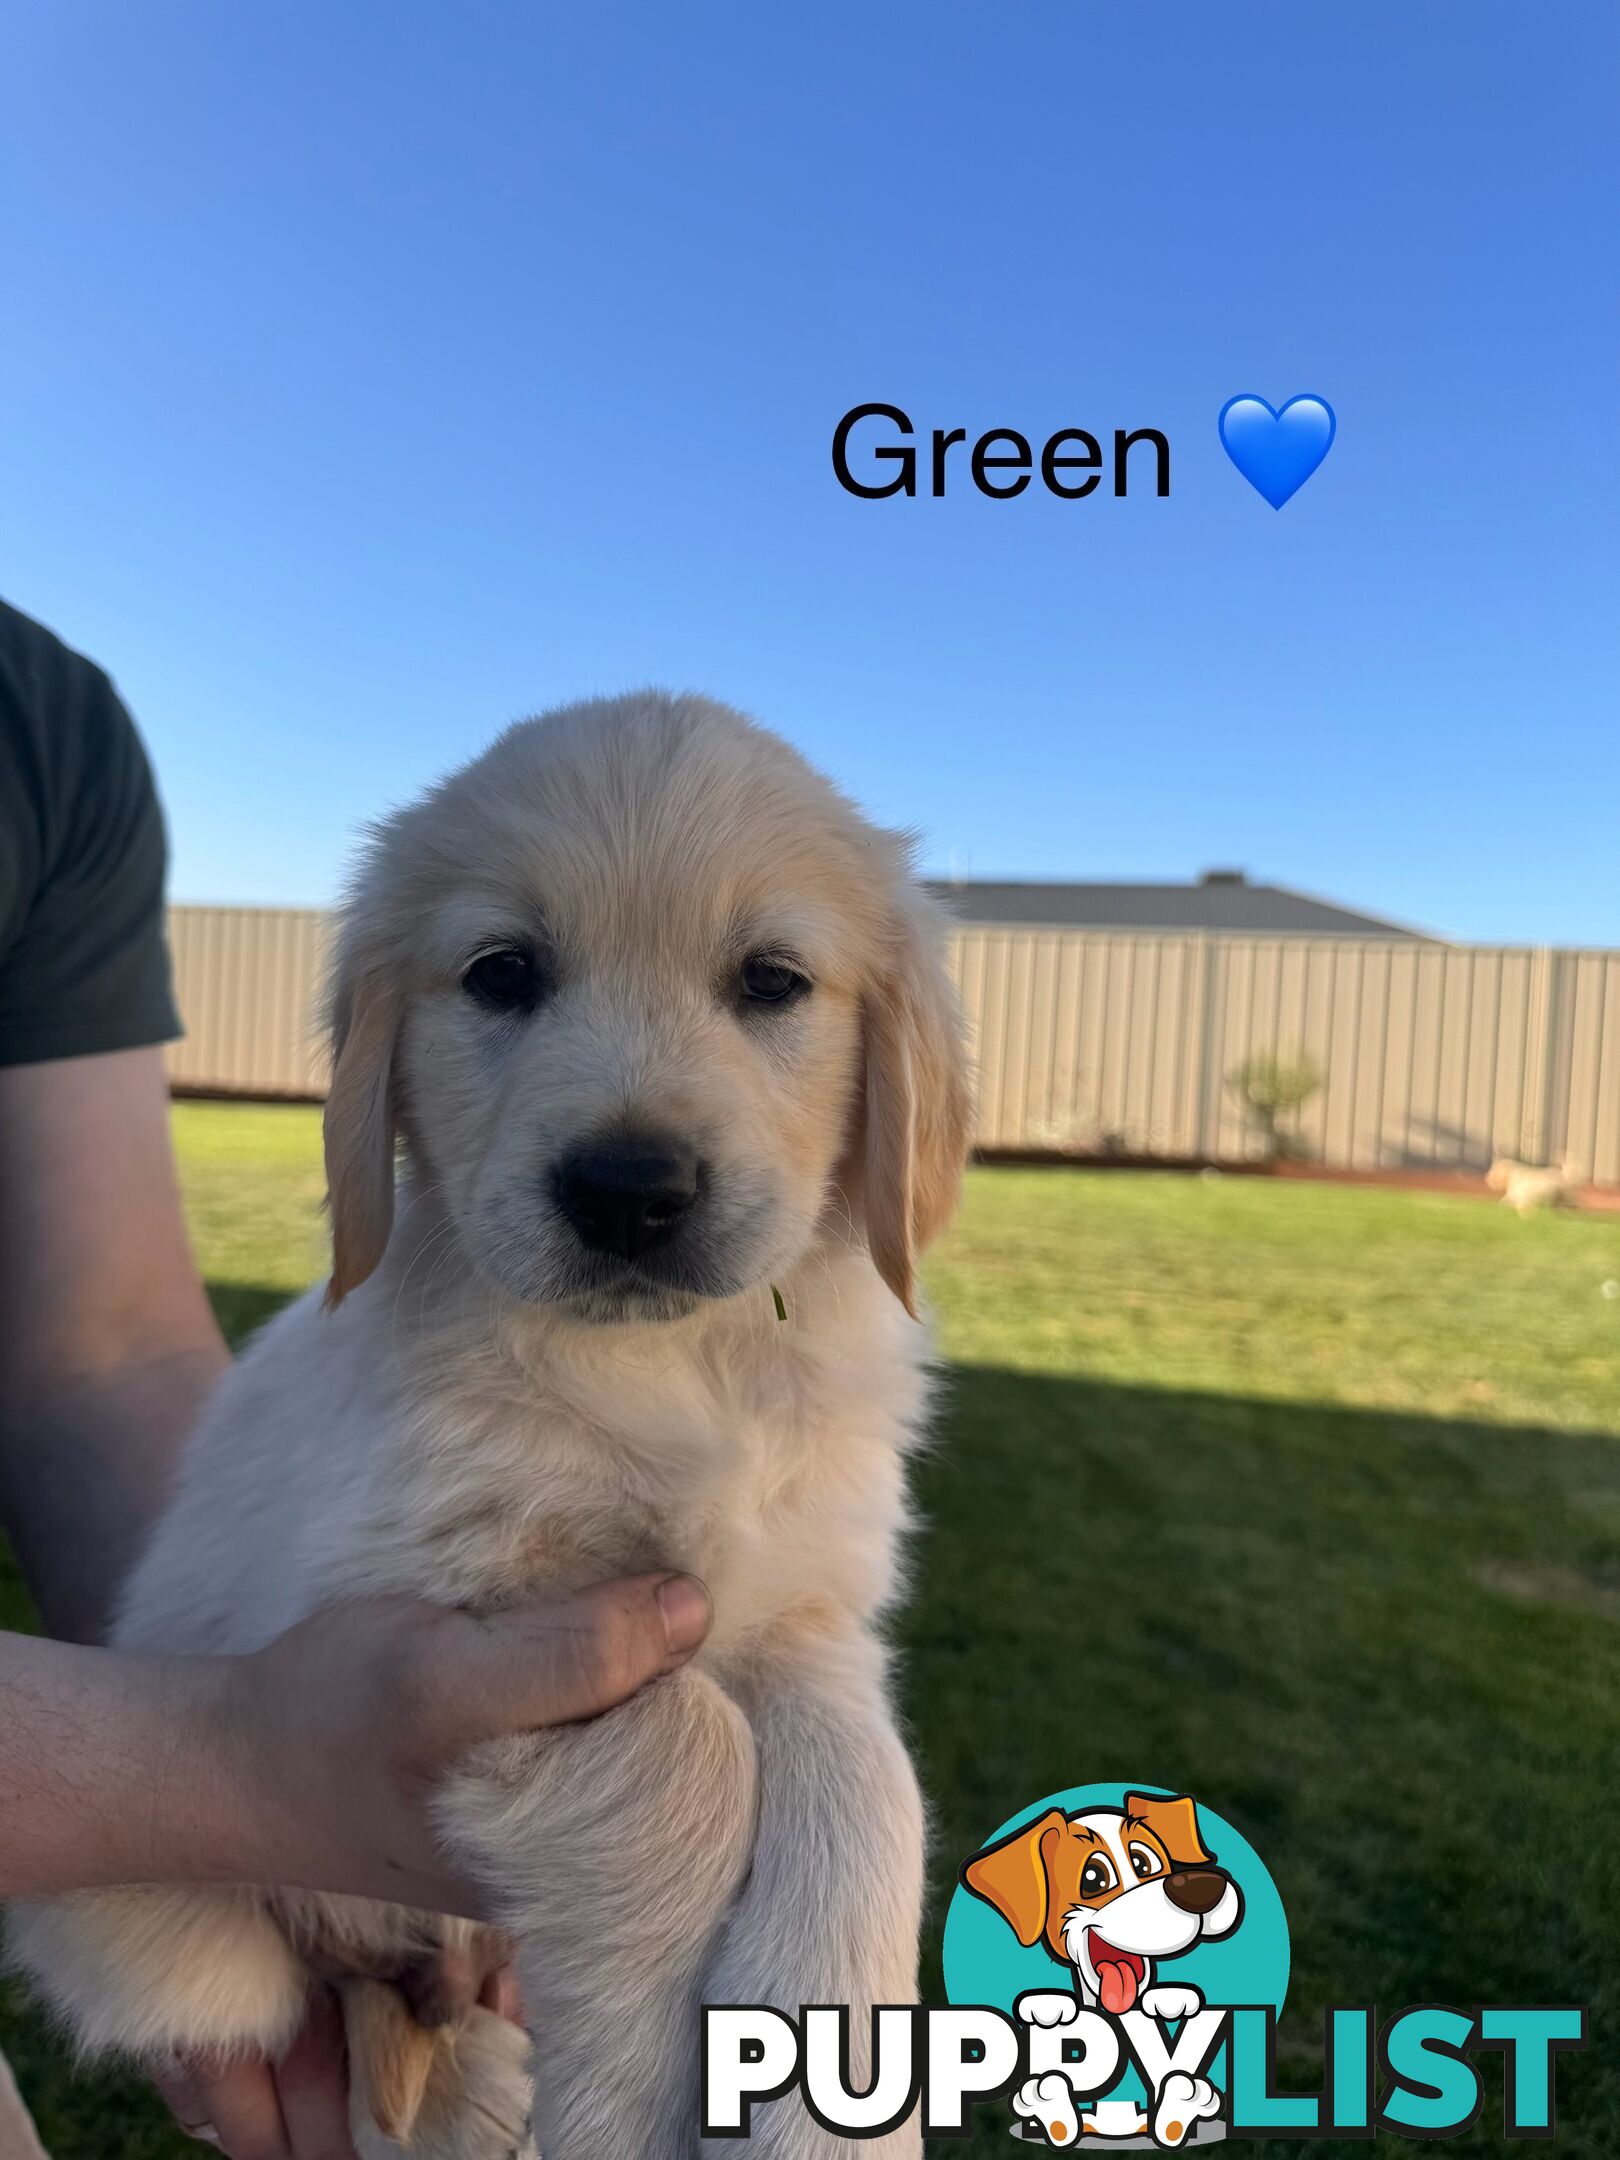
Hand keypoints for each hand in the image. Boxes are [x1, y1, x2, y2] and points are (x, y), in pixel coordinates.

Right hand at [159, 1571, 708, 2156]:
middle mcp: (580, 1860)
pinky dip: (606, 1680)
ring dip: (646, 1669)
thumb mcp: (443, 1674)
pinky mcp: (527, 1798)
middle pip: (690, 1756)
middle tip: (672, 1581)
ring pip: (647, 1740)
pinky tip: (591, 1628)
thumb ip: (568, 1653)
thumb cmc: (334, 1715)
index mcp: (577, 1855)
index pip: (713, 1771)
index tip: (700, 1600)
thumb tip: (693, 1610)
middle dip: (690, 1672)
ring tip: (631, 1598)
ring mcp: (554, 1832)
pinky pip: (603, 1736)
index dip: (719, 1680)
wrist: (232, 1762)